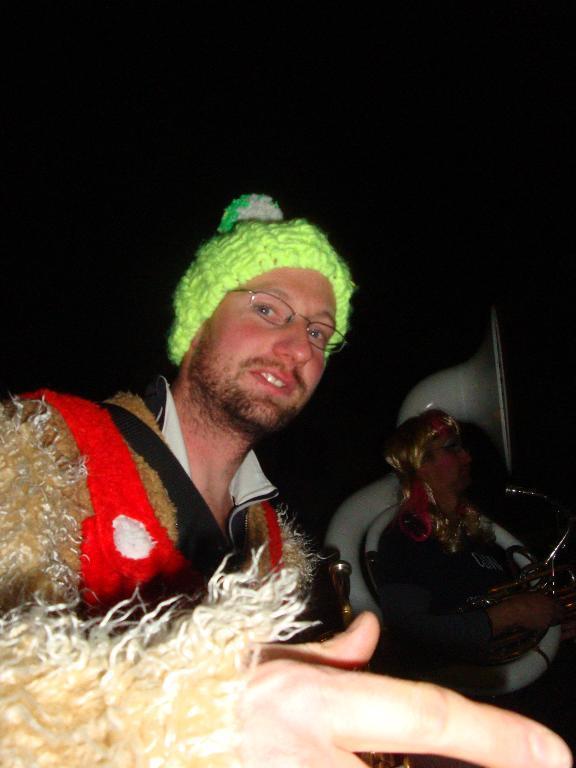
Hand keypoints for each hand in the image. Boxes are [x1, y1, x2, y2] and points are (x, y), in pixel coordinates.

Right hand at [239, 613, 571, 767]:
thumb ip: (331, 652)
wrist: (148, 731)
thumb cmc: (208, 689)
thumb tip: (371, 633)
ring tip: (413, 751)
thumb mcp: (270, 657)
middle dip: (472, 766)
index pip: (427, 718)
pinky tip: (367, 759)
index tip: (553, 756)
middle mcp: (318, 760)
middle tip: (523, 764)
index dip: (495, 739)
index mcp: (317, 705)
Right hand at [488, 592, 562, 635]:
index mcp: (549, 601)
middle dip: (557, 613)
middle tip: (552, 612)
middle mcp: (551, 610)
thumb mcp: (531, 594)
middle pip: (560, 614)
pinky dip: (545, 623)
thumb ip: (541, 596)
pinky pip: (547, 625)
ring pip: (555, 620)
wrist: (513, 612)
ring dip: (552, 619)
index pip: (559, 605)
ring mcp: (548, 620)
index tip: (554, 605)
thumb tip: (545, 598)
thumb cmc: (520, 600)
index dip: (557, 605)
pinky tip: (537, 620)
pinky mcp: (543, 627)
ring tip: (543, 616)